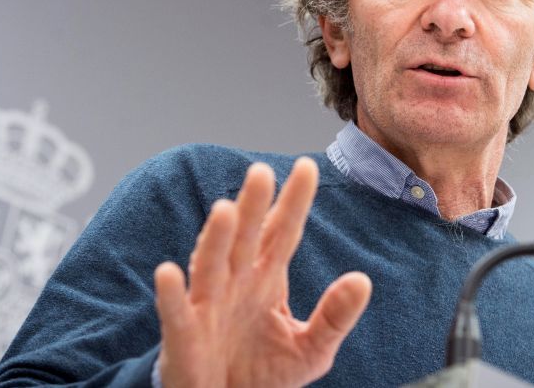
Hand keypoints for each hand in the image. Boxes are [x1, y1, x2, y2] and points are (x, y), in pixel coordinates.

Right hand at [154, 157, 372, 387]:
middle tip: (261, 173)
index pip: (284, 232)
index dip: (294, 200)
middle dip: (253, 206)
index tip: (307, 167)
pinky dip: (172, 293)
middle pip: (247, 237)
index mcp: (268, 279)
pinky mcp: (184, 335)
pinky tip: (170, 272)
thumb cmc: (263, 374)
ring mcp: (208, 305)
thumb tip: (363, 280)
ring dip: (216, 238)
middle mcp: (237, 282)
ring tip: (224, 210)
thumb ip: (335, 315)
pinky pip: (177, 311)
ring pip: (211, 264)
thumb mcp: (311, 348)